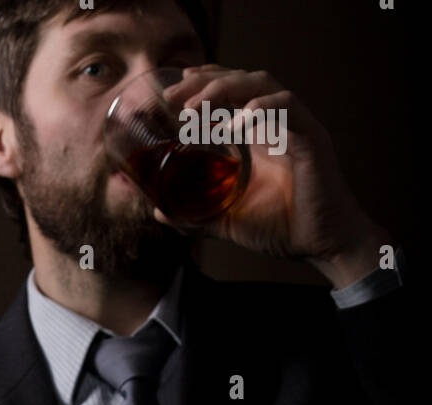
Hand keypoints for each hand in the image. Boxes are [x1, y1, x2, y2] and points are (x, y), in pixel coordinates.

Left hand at [158, 65, 389, 285]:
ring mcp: (296, 128)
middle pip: (241, 81)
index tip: (174, 91)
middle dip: (205, 82)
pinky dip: (258, 110)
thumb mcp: (228, 220)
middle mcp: (277, 124)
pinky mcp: (311, 139)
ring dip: (226, 89)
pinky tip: (232, 125)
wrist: (322, 245)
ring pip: (262, 85)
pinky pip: (286, 109)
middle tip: (174, 95)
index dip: (204, 83)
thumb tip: (159, 212)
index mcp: (259, 135)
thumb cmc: (283, 229)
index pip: (232, 92)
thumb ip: (195, 215)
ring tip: (195, 107)